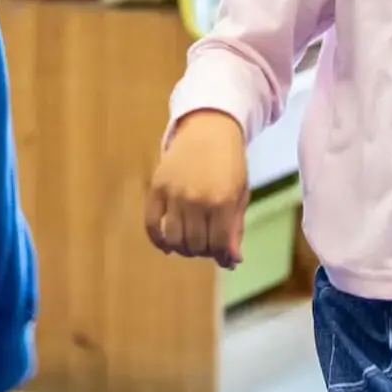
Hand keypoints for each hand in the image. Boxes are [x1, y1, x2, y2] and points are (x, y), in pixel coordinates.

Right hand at [146, 110, 249, 269]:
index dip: (222, 257)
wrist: (208, 129)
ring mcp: (174, 193)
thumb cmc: (229, 164)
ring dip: (182, 248)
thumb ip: (235, 228)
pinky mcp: (157, 187)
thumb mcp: (240, 194)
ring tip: (190, 243)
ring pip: (173, 239)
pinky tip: (167, 245)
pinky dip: (157, 239)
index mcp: (222, 201)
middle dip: (203, 251)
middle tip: (207, 245)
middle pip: (195, 245)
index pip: (218, 245)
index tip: (224, 257)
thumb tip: (232, 262)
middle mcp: (197, 199)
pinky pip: (151, 223)